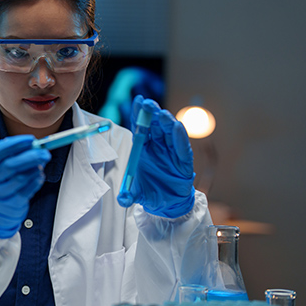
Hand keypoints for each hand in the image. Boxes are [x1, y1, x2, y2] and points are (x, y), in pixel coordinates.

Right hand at [0, 135, 50, 237]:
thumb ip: (14, 154)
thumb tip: (34, 145)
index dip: (15, 144)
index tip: (31, 139)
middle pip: (10, 165)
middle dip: (30, 157)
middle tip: (45, 152)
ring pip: (20, 178)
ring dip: (34, 170)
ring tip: (40, 165)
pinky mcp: (10, 204)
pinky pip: (27, 191)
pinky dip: (36, 181)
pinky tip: (39, 176)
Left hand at [117, 95, 195, 217]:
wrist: (167, 204)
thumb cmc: (150, 192)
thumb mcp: (136, 194)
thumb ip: (128, 195)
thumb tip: (122, 200)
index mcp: (143, 149)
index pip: (140, 128)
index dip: (139, 114)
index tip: (138, 101)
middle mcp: (157, 147)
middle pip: (155, 126)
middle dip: (152, 114)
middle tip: (148, 104)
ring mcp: (171, 153)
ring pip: (169, 133)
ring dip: (166, 123)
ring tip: (162, 115)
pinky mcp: (183, 161)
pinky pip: (182, 147)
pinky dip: (180, 138)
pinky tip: (178, 127)